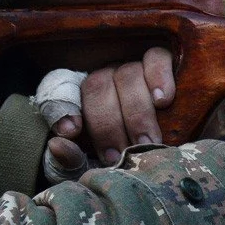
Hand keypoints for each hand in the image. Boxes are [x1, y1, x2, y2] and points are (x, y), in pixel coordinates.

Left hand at [45, 48, 175, 171]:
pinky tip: (162, 101)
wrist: (167, 154)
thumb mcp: (99, 166)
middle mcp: (105, 77)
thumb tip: (57, 145)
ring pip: (127, 75)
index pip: (61, 94)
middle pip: (97, 86)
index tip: (71, 132)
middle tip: (120, 154)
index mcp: (83, 100)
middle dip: (108, 124)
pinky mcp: (161, 60)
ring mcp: (133, 66)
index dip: (63, 109)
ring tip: (148, 142)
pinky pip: (156, 58)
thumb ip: (75, 160)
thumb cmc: (128, 157)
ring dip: (137, 112)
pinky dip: (159, 77)